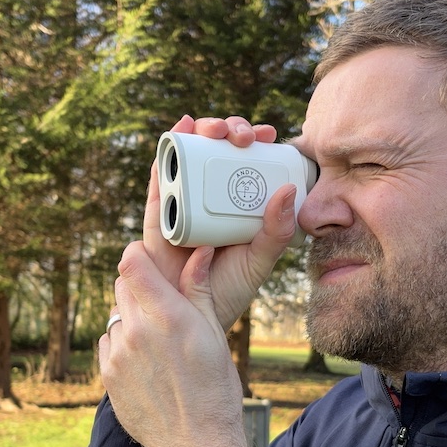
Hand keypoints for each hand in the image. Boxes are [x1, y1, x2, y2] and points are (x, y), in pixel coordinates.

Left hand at [99, 242, 248, 446]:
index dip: (137, 253)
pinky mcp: (107, 375)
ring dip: (132, 316)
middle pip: (121, 284)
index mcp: (167, 316)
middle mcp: (137, 331)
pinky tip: (146, 360)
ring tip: (158, 339)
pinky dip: (122, 342)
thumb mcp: (214, 336)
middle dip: (140, 285)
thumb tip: (200, 252)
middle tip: (161, 300)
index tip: (148, 257)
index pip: (131, 262)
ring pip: (116, 315)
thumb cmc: (214, 391)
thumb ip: (199, 290)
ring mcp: (118, 354)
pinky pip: (108, 342)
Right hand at [144, 115, 297, 331]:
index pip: (248, 163)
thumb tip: (288, 191)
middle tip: (244, 137)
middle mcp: (209, 199)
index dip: (257, 142)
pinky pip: (160, 180)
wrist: (192, 319)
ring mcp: (183, 203)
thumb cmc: (228, 291)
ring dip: (202, 132)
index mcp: (237, 205)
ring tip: (215, 127)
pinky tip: (179, 129)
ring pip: (190, 158)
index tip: (271, 136)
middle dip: (230, 132)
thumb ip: (276, 232)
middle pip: (218, 153)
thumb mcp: (259, 260)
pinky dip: (167, 152)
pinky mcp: (159, 215)